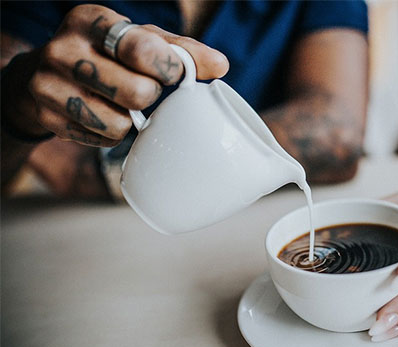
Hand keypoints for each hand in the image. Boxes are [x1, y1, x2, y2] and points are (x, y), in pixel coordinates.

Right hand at [3, 4, 228, 146]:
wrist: (41, 75)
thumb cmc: (106, 55)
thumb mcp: (139, 40)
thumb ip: (181, 51)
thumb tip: (221, 65)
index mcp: (91, 21)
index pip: (143, 49)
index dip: (170, 68)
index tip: (176, 74)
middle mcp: (63, 50)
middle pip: (137, 93)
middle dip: (150, 96)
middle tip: (144, 89)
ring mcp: (49, 86)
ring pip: (118, 124)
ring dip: (129, 120)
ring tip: (119, 103)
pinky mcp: (47, 118)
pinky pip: (101, 140)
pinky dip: (109, 134)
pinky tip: (100, 115)